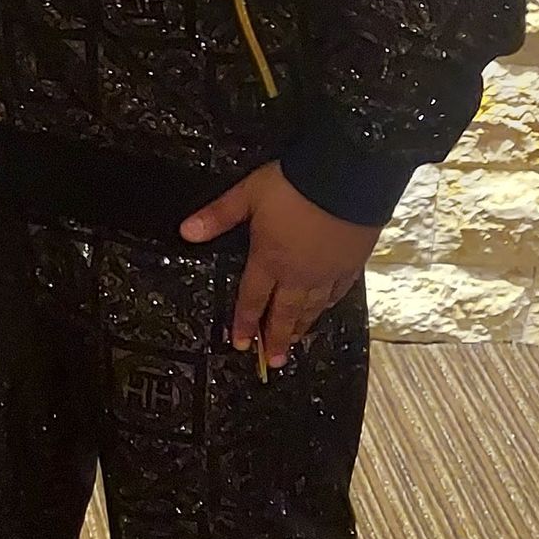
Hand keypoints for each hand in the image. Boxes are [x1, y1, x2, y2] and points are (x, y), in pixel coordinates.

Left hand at [179, 163, 378, 369]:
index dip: (244, 323)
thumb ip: (218, 215)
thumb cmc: (295, 185)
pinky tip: (324, 309)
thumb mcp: (248, 195)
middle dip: (274, 338)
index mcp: (269, 260)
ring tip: (295, 342)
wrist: (347, 177)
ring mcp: (327, 272)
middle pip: (284, 313)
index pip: (252, 299)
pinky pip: (337, 293)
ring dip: (300, 327)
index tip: (240, 344)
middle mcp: (298, 274)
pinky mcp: (352, 263)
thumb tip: (186, 231)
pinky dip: (327, 306)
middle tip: (271, 361)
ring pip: (311, 308)